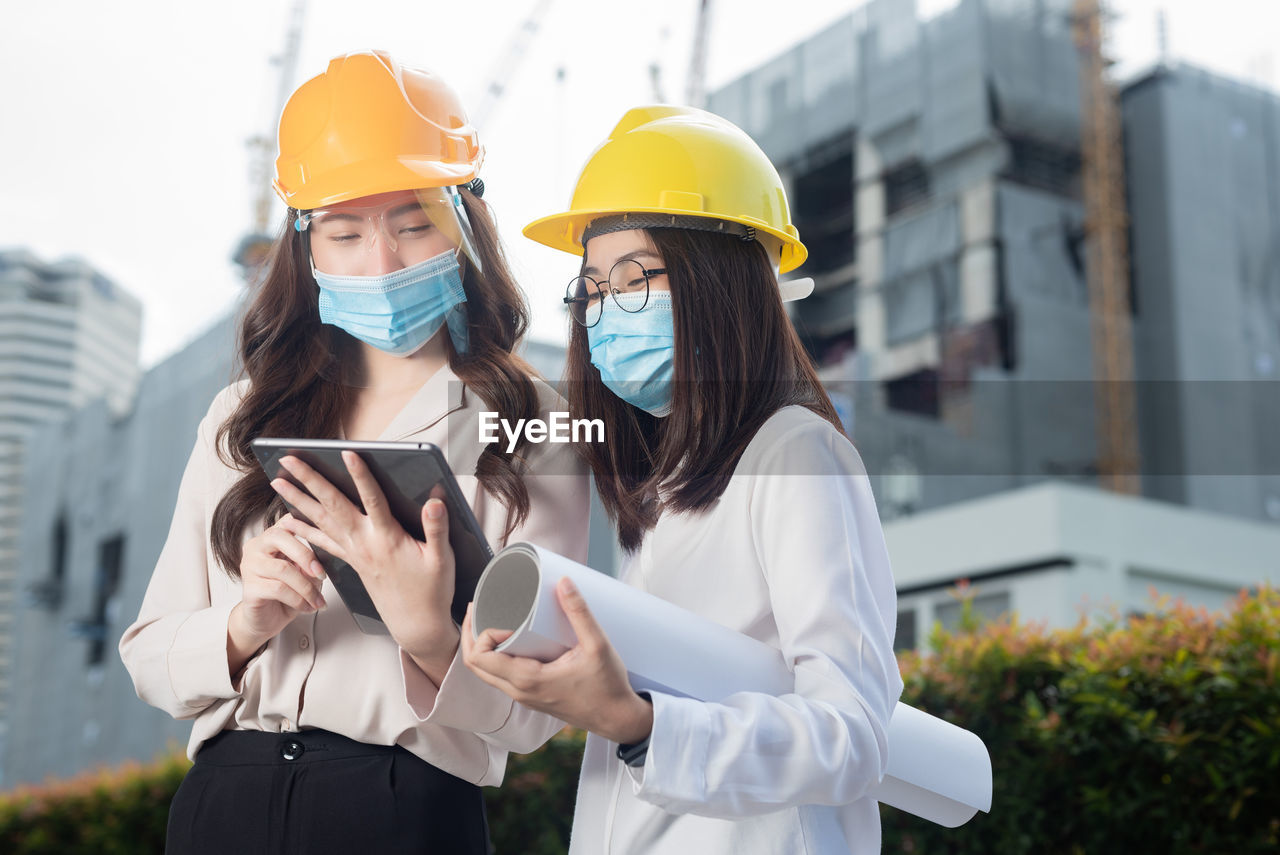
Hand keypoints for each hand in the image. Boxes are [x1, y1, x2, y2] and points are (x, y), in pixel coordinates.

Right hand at [229, 515, 325, 672]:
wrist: (267, 621)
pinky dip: (298, 600)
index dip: (308, 525)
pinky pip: (278, 589)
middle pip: (281, 537)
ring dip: (306, 587)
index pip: (288, 520)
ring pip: (283, 568)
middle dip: (307, 557)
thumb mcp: (304, 574)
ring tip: (318, 600)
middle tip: (323, 575)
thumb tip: (328, 557)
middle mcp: (256, 546)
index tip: (328, 539)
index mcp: (271, 537)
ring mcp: (249, 566)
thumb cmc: (286, 594)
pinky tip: (307, 607)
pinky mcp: (249, 587)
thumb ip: (311, 562)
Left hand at [271, 453, 459, 668]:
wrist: (416, 625)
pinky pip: (321, 542)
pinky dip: (304, 529)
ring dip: (298, 500)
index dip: (361, 476)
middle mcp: (364, 544)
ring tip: (278, 482)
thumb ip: (437, 528)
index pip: (372, 500)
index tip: (347, 454)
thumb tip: (435, 501)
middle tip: (290, 461)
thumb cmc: (430, 591)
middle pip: (332, 506)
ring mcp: (354, 553)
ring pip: (320, 521)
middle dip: (310, 480)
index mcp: (388, 539)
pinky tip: (290, 520)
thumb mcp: (441, 560)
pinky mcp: (352, 561)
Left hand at [461, 577, 653, 744]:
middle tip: (479, 607)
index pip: (480, 658)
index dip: (481, 632)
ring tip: (490, 619)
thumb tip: (563, 581)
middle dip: (471, 634)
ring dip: (481, 646)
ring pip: (486, 673)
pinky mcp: (532, 697)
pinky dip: (495, 657)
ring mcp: (524, 697)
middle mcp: (519, 692)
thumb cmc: (608, 687)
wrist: (618, 719)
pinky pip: (501, 677)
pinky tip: (508, 640)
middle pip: (474, 666)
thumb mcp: (597, 645)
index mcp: (527, 680)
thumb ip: (580, 612)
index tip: (503, 617)